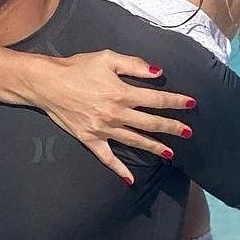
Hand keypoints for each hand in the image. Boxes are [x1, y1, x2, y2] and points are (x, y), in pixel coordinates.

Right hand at [25, 50, 195, 183]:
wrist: (48, 83)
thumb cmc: (78, 68)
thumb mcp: (107, 58)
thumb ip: (133, 64)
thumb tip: (157, 72)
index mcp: (121, 93)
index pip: (155, 99)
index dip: (175, 101)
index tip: (191, 104)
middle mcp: (115, 114)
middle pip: (149, 123)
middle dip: (171, 127)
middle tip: (188, 132)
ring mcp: (103, 130)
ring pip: (134, 141)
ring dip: (154, 147)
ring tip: (170, 153)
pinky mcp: (90, 140)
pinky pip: (107, 158)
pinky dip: (119, 170)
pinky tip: (130, 180)